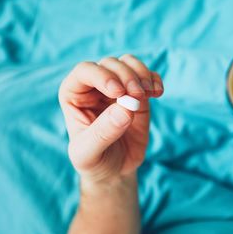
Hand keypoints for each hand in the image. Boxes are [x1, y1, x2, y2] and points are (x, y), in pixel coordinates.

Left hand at [59, 55, 163, 186]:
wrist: (114, 169)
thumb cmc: (95, 160)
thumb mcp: (89, 153)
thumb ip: (103, 132)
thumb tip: (126, 108)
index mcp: (74, 95)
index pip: (85, 71)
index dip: (102, 76)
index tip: (119, 92)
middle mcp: (94, 87)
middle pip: (110, 64)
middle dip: (126, 76)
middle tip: (137, 96)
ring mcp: (118, 88)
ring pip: (128, 64)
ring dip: (141, 73)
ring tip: (149, 93)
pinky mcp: (138, 94)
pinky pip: (147, 76)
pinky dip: (154, 79)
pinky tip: (158, 93)